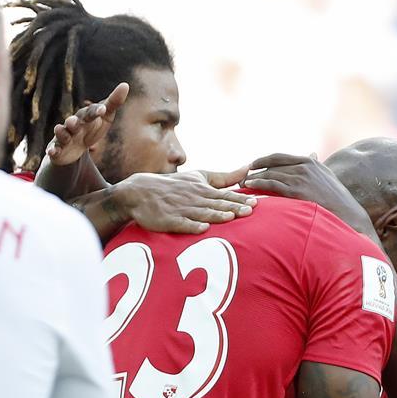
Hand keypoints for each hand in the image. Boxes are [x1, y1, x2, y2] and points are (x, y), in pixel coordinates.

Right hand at [46, 82, 128, 165]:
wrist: (74, 147)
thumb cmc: (92, 128)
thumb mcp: (105, 117)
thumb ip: (113, 102)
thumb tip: (125, 85)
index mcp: (85, 117)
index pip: (91, 112)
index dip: (96, 111)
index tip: (103, 109)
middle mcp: (73, 124)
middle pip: (73, 122)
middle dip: (73, 121)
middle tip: (74, 121)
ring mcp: (64, 136)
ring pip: (62, 134)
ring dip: (61, 133)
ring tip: (60, 130)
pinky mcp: (57, 149)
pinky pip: (54, 149)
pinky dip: (52, 150)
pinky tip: (52, 152)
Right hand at [114, 169, 256, 233]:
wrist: (140, 192)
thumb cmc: (175, 186)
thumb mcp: (199, 177)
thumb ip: (224, 177)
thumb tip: (248, 168)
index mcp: (203, 189)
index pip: (225, 195)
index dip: (240, 199)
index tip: (256, 202)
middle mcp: (194, 199)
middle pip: (217, 204)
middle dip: (233, 207)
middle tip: (250, 211)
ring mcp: (182, 209)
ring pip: (202, 213)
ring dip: (216, 215)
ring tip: (230, 217)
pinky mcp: (169, 220)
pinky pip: (182, 223)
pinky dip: (192, 226)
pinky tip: (203, 228)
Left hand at [244, 153, 372, 233]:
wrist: (347, 214)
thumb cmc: (337, 199)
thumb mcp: (327, 176)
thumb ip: (316, 165)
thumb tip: (312, 154)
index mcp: (310, 162)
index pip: (280, 156)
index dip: (264, 159)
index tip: (253, 164)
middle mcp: (304, 166)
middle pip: (272, 165)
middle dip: (255, 170)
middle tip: (241, 176)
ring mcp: (300, 177)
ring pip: (270, 174)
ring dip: (253, 178)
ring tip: (242, 183)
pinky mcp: (296, 190)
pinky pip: (271, 184)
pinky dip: (258, 184)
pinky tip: (249, 187)